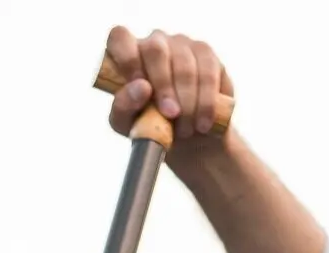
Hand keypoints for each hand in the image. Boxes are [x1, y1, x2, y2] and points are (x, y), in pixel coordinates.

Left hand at [103, 25, 231, 142]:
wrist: (183, 138)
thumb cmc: (147, 125)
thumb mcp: (127, 124)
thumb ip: (124, 107)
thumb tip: (142, 88)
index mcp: (129, 54)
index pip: (120, 37)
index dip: (128, 59)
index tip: (141, 90)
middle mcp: (154, 42)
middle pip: (155, 49)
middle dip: (163, 86)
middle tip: (170, 115)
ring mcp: (182, 44)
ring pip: (184, 66)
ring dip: (187, 103)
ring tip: (185, 130)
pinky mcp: (206, 54)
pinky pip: (208, 73)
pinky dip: (205, 103)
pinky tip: (202, 124)